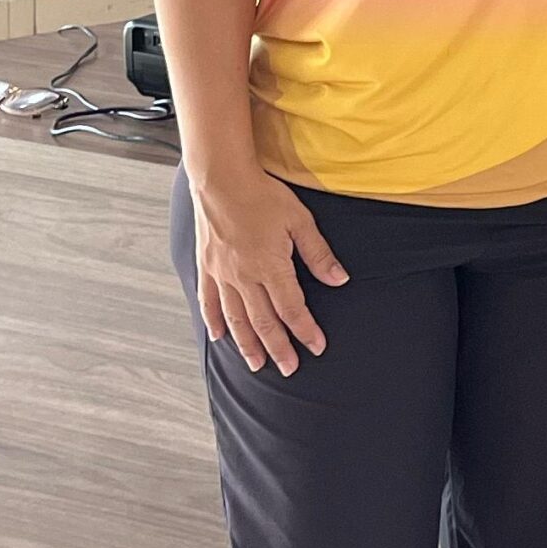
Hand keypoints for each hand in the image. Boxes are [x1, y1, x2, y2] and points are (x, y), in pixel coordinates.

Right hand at [190, 167, 348, 374]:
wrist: (220, 179)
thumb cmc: (263, 196)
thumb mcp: (300, 221)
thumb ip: (319, 255)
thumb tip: (340, 280)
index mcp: (270, 266)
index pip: (292, 309)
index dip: (305, 331)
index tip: (317, 347)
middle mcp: (243, 276)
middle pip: (263, 321)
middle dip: (278, 348)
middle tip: (288, 368)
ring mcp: (221, 273)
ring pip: (235, 318)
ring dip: (247, 344)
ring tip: (256, 364)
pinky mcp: (206, 266)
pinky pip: (208, 301)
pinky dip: (214, 321)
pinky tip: (219, 337)